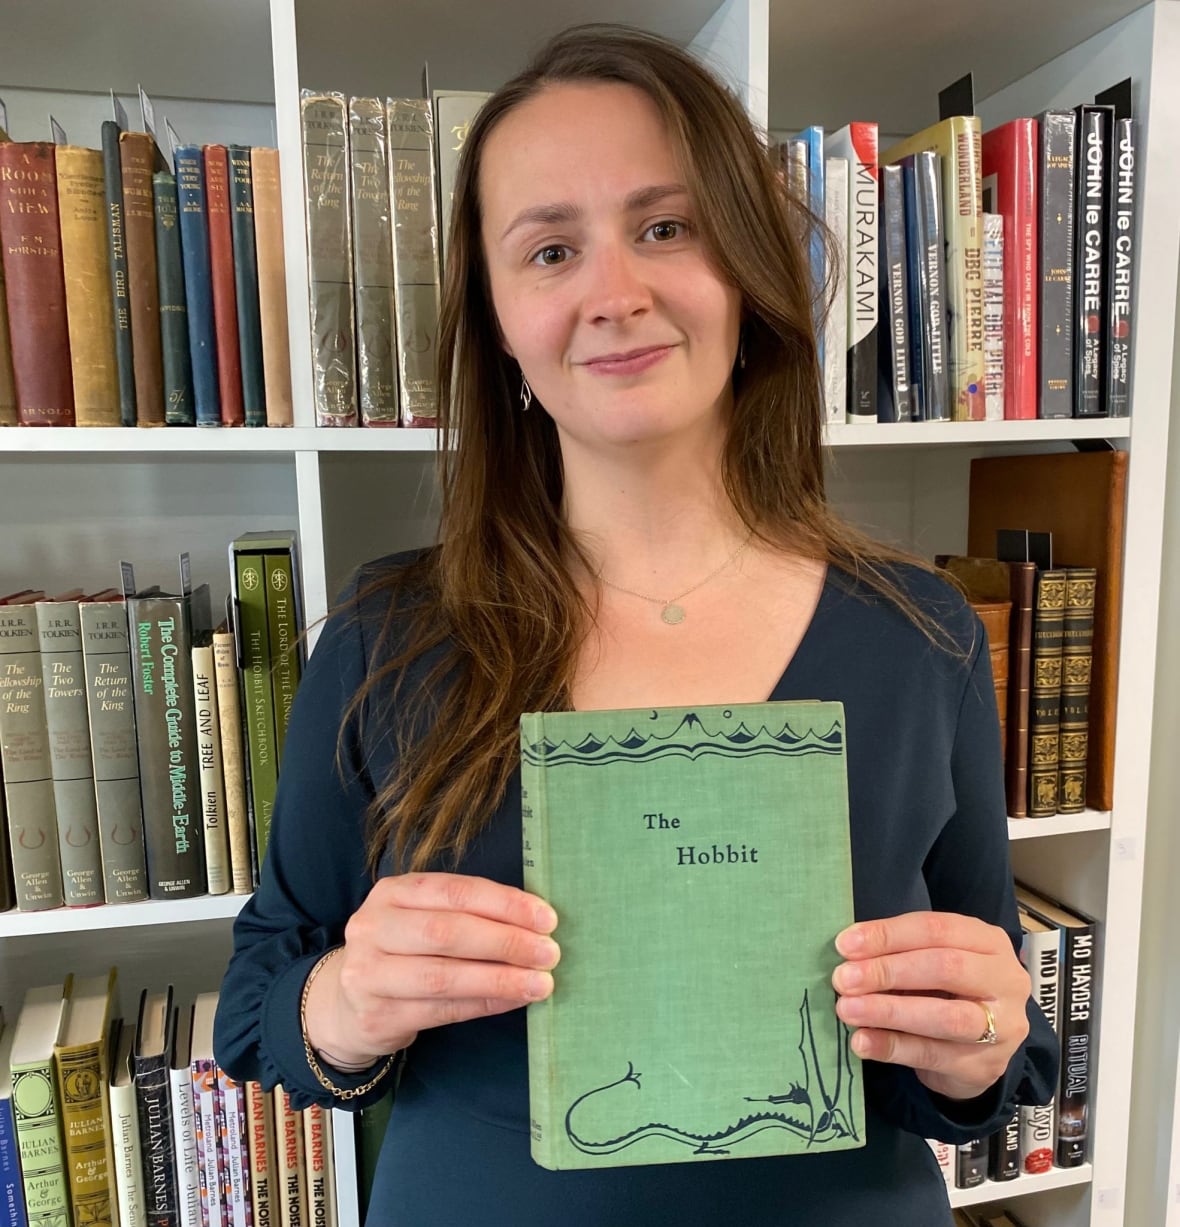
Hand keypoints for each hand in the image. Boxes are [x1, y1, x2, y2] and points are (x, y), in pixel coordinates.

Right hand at [303, 873, 559, 1067]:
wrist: (344, 1003)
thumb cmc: (402, 951)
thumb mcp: (422, 918)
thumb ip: (466, 914)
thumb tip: (535, 923)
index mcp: (391, 892)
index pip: (455, 891)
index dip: (504, 903)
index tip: (547, 918)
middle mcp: (373, 927)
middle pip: (448, 931)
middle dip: (506, 941)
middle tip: (549, 952)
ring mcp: (369, 974)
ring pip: (444, 975)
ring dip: (500, 979)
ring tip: (541, 982)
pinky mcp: (376, 1016)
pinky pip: (442, 1010)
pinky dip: (484, 1003)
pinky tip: (514, 1000)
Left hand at [831, 911, 1030, 1101]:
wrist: (976, 1051)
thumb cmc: (946, 991)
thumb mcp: (929, 962)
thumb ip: (898, 954)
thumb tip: (847, 952)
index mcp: (988, 941)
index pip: (936, 929)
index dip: (888, 935)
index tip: (845, 944)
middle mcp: (1005, 980)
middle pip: (945, 968)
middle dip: (888, 971)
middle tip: (844, 979)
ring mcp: (1002, 1026)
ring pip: (945, 1017)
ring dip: (888, 1011)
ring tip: (847, 1009)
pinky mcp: (986, 1066)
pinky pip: (933, 1055)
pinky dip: (892, 1047)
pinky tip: (862, 1041)